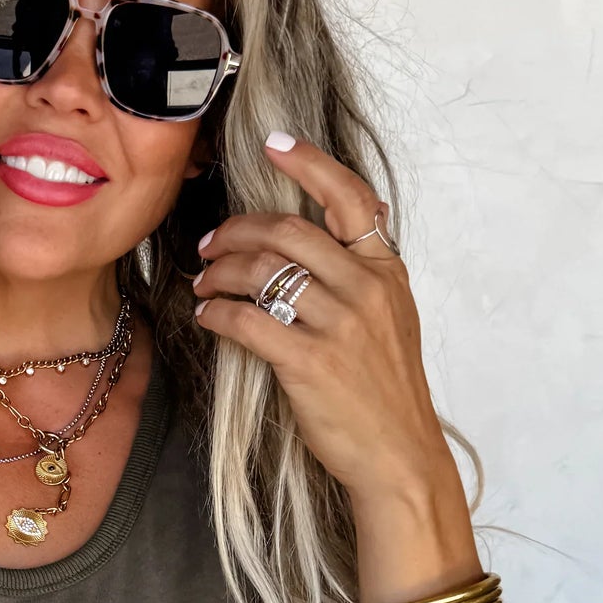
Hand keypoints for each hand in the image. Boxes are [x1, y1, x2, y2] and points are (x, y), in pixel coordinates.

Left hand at [191, 133, 451, 503]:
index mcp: (387, 273)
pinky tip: (208, 317)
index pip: (350, 198)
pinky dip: (218, 313)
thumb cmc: (386, 392)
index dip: (308, 163)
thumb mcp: (394, 318)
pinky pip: (247, 320)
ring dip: (219, 273)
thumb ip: (369, 271)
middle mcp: (367, 290)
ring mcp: (340, 326)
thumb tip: (355, 218)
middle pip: (288, 232)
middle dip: (237, 230)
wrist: (399, 457)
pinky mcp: (310, 363)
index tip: (272, 144)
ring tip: (203, 284)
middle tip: (209, 245)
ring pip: (262, 272)